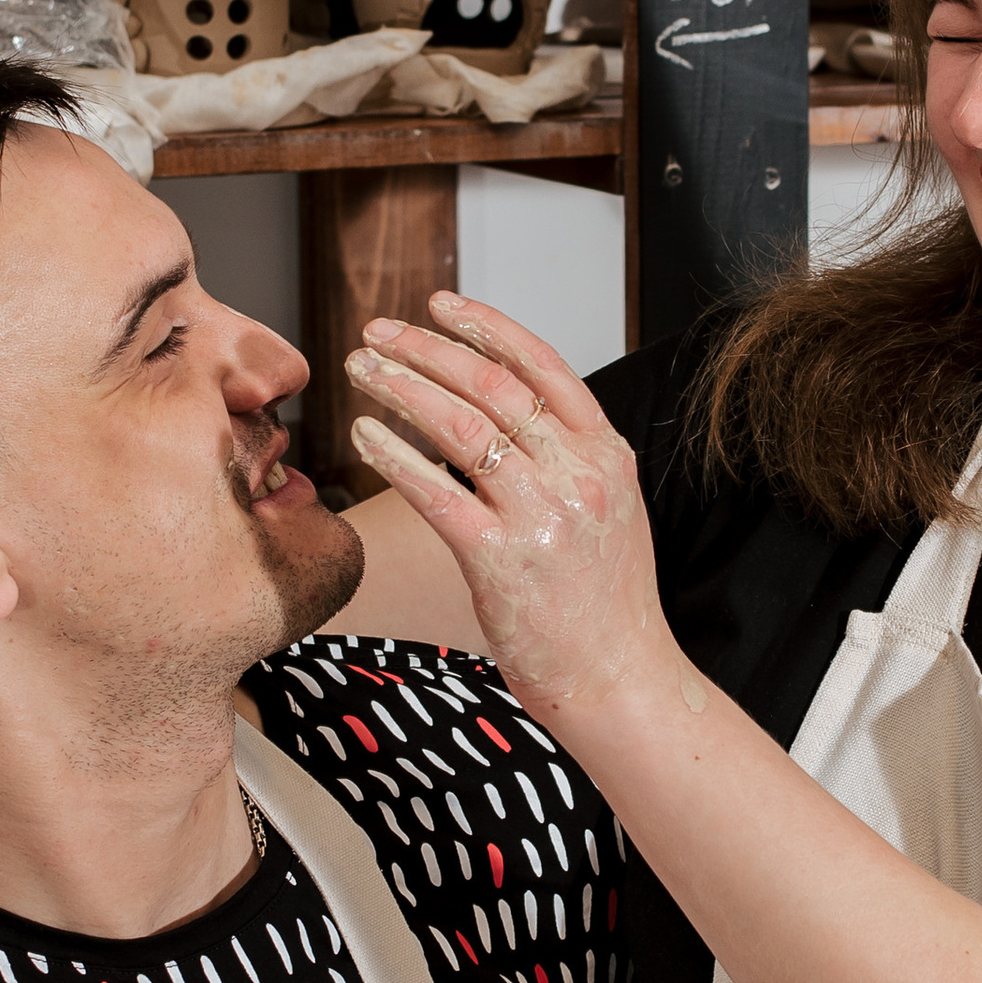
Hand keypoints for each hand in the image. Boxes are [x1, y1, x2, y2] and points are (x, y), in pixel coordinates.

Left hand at [343, 290, 678, 728]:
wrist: (620, 677)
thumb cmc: (603, 600)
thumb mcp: (608, 509)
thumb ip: (568, 457)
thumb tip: (510, 410)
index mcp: (606, 455)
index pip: (542, 365)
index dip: (486, 325)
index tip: (439, 305)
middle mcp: (578, 476)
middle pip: (491, 386)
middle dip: (425, 349)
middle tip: (378, 333)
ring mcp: (542, 518)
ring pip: (460, 428)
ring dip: (401, 388)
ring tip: (361, 370)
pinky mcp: (501, 562)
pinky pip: (436, 494)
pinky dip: (394, 456)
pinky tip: (364, 434)